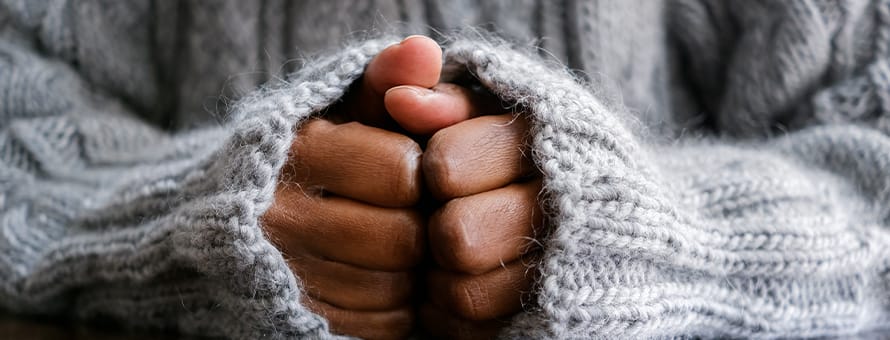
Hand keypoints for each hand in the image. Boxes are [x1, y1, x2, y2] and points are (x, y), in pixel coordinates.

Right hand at [261, 36, 442, 338]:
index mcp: (295, 152)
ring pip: (392, 288)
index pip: (401, 172)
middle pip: (400, 237)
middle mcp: (279, 216)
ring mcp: (283, 275)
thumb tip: (426, 51)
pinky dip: (394, 308)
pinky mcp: (296, 318)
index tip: (407, 171)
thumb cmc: (304, 153)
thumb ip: (384, 78)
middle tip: (410, 215)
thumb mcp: (338, 106)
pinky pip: (379, 327)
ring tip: (396, 246)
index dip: (418, 173)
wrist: (224, 218)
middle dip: (418, 226)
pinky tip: (382, 280)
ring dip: (409, 271)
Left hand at [420, 110, 543, 338]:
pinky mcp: (550, 311)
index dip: (433, 170)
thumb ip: (440, 98)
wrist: (574, 212)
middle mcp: (564, 205)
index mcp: (543, 138)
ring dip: (440, 279)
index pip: (445, 164)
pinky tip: (460, 285)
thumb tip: (399, 102)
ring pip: (466, 292)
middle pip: (457, 236)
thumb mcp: (476, 112)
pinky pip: (476, 330)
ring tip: (448, 256)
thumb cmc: (499, 154)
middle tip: (446, 217)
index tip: (444, 169)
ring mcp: (562, 267)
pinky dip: (452, 316)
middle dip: (439, 228)